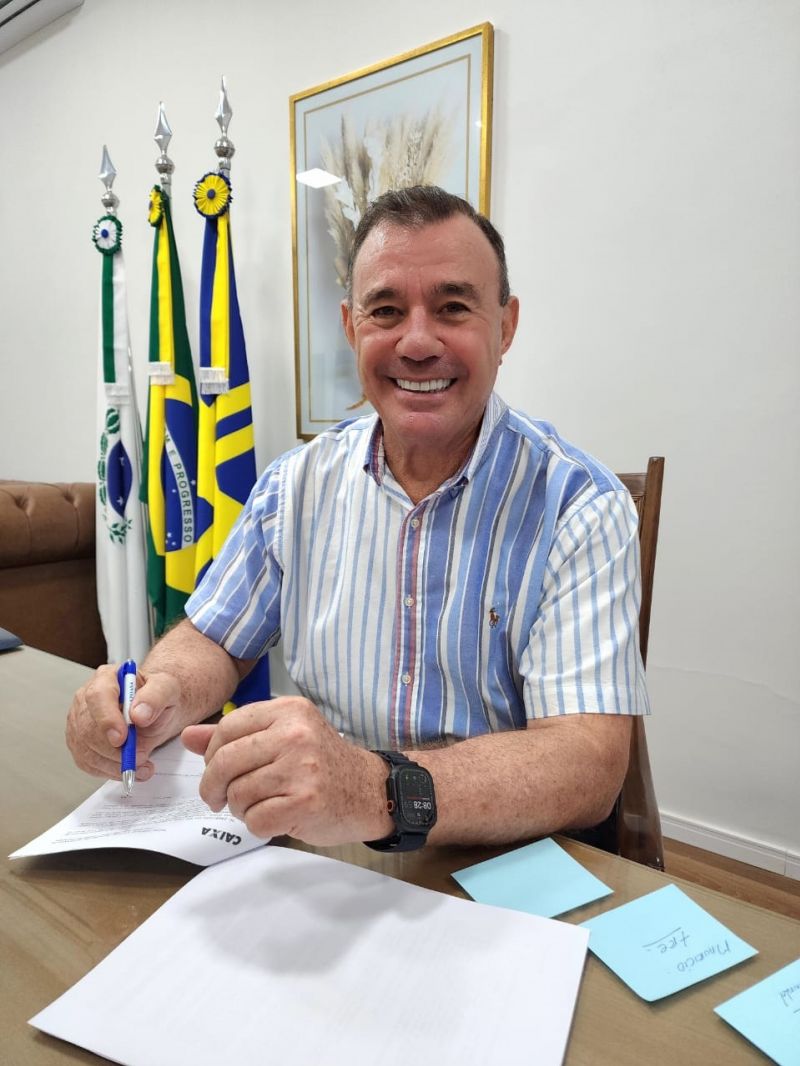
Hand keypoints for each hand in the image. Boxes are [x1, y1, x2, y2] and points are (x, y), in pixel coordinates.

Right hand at [66, 665, 183, 780]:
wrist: (154, 711)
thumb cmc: (157, 697)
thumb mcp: (167, 689)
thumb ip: (155, 697)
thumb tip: (138, 714)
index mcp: (107, 677)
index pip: (98, 696)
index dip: (107, 720)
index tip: (122, 738)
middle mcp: (87, 698)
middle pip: (88, 729)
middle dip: (115, 750)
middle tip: (141, 756)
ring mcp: (79, 721)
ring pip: (86, 750)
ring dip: (115, 764)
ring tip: (141, 764)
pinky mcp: (79, 742)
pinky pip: (88, 763)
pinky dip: (110, 770)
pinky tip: (128, 768)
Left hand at [182, 697, 392, 845]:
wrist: (370, 790)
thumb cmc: (322, 763)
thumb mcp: (284, 737)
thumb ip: (236, 735)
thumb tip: (188, 736)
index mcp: (288, 711)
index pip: (227, 727)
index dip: (211, 753)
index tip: (216, 769)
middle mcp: (295, 735)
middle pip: (225, 761)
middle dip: (213, 786)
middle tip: (218, 798)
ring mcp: (302, 769)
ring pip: (238, 793)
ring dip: (239, 808)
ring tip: (257, 805)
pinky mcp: (306, 802)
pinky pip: (256, 819)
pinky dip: (257, 824)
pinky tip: (274, 817)